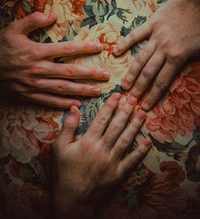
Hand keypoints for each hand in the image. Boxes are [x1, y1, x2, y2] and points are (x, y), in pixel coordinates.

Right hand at [0, 12, 109, 107]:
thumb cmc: (0, 48)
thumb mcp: (13, 29)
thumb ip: (33, 20)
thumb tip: (54, 16)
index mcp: (36, 52)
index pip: (66, 48)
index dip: (84, 47)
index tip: (99, 47)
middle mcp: (38, 69)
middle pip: (69, 72)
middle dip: (90, 74)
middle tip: (106, 76)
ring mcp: (34, 85)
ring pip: (63, 89)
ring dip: (81, 90)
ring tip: (98, 92)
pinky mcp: (28, 96)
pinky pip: (48, 101)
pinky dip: (63, 104)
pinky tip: (76, 105)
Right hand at [52, 93, 150, 217]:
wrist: (72, 201)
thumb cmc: (64, 173)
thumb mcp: (59, 148)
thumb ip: (67, 126)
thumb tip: (73, 107)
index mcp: (87, 141)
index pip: (102, 118)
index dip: (110, 105)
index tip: (117, 95)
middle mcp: (101, 149)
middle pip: (117, 126)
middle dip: (126, 110)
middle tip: (134, 99)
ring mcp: (112, 162)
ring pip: (126, 139)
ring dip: (136, 126)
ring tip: (142, 113)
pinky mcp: (118, 175)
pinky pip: (132, 161)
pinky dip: (141, 151)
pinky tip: (148, 141)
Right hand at [113, 0, 199, 110]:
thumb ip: (190, 62)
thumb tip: (181, 74)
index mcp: (178, 56)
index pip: (162, 81)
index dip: (153, 96)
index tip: (145, 107)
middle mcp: (164, 49)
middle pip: (148, 73)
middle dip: (139, 89)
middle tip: (130, 100)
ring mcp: (155, 36)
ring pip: (140, 58)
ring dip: (131, 73)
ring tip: (124, 85)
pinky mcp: (151, 24)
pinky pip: (136, 35)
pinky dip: (125, 43)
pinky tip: (116, 52)